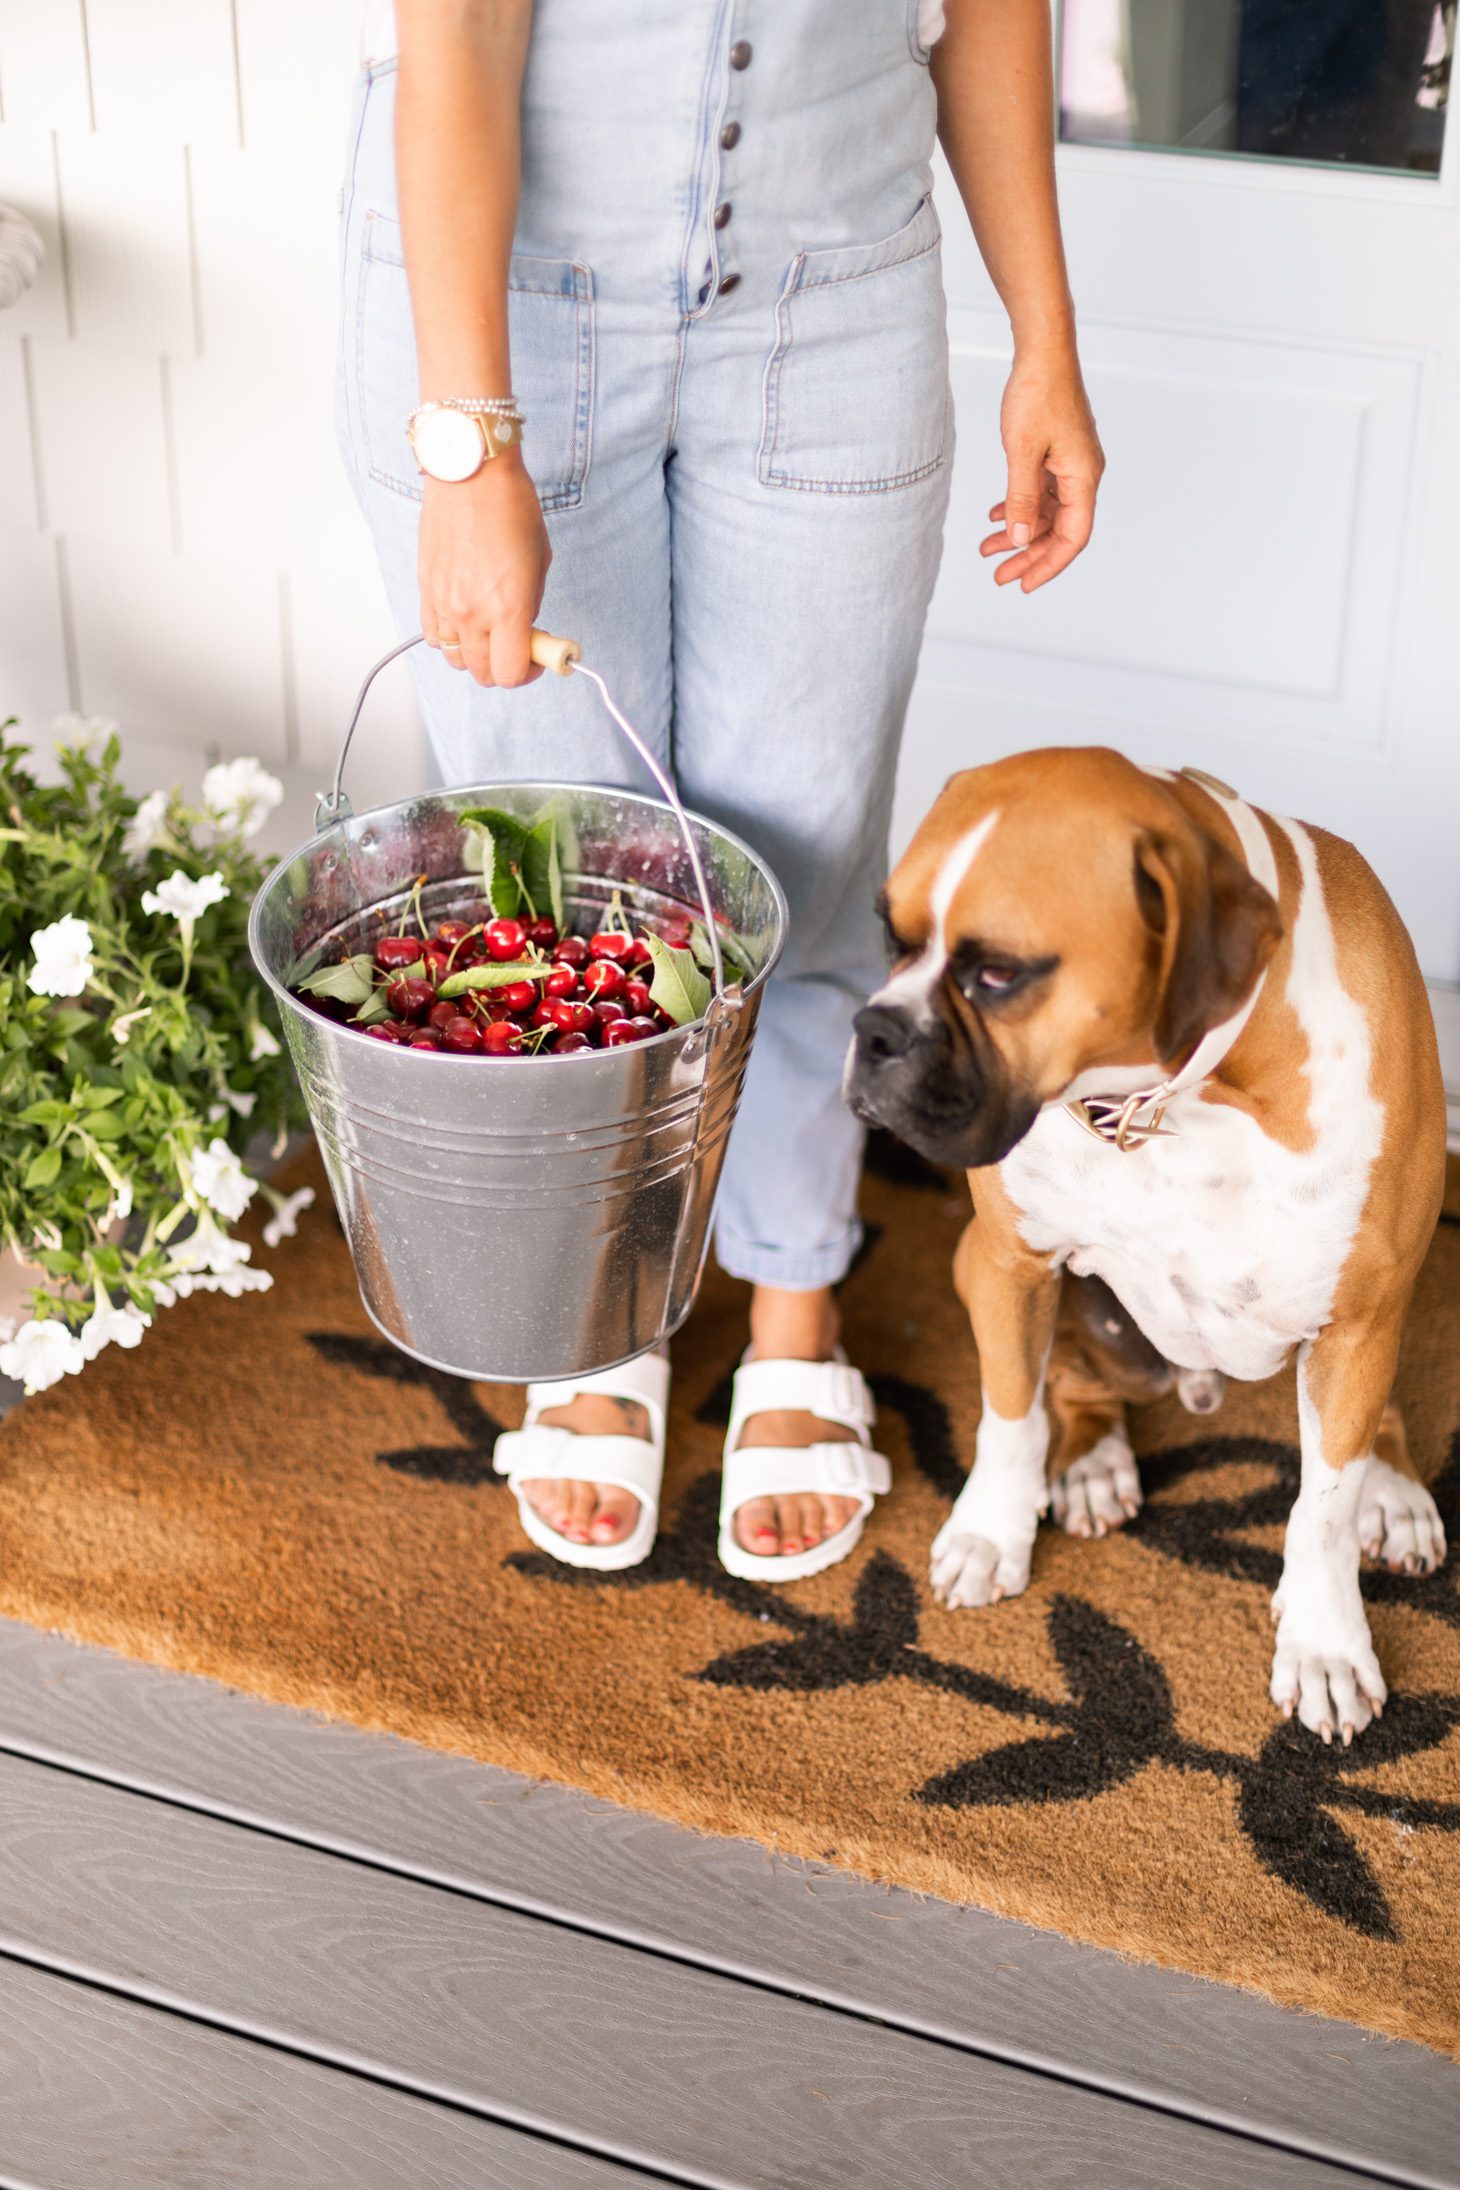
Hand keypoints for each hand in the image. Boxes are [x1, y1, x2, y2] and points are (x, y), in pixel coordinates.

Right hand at [418, 451, 551, 684]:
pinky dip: (450, 638)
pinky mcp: (426, 590)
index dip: (528, 673)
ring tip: (489, 632)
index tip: (537, 658)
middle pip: (482, 673)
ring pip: (455, 659)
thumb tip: (526, 630)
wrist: (470, 473)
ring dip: (475, 655)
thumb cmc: (510, 507)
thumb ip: (531, 606)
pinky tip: (464, 620)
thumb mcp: (540, 561)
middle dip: (503, 667)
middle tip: (517, 644)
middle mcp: (472, 614)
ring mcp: (444, 604)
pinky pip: (434, 635)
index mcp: (507, 609)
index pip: (511, 674)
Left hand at [982, 347, 1103, 592]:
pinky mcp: (1058, 452)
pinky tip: (995, 515)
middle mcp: (1082, 474)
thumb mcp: (1023, 453)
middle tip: (998, 574)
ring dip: (1019, 530)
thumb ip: (1022, 499)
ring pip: (1047, 511)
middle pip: (1059, 529)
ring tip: (987, 547)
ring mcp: (1070, 463)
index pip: (1073, 537)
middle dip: (1028, 554)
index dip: (1049, 565)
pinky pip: (1041, 491)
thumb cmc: (1038, 393)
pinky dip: (1019, 505)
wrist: (1043, 351)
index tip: (1023, 584)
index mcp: (1083, 478)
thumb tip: (1022, 539)